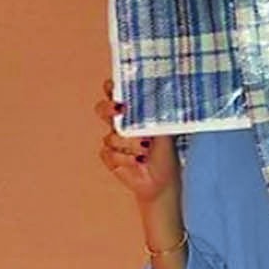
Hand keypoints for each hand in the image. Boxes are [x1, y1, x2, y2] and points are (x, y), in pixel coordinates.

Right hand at [95, 79, 177, 201]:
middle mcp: (121, 125)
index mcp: (134, 115)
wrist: (162, 182)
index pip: (118, 96)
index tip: (114, 86)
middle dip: (107, 108)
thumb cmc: (166, 156)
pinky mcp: (110, 158)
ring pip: (110, 136)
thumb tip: (154, 97)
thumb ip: (157, 117)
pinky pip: (108, 153)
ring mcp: (114, 142)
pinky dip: (124, 158)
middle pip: (103, 109)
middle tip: (119, 109)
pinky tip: (137, 162)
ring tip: (145, 150)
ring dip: (129, 144)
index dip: (112, 88)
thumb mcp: (165, 133)